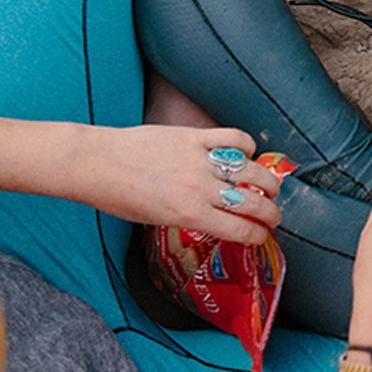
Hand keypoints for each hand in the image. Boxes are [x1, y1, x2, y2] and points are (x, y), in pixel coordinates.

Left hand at [73, 123, 282, 245]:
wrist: (98, 163)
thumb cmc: (118, 196)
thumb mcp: (155, 220)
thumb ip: (188, 218)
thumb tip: (212, 215)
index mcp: (189, 216)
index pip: (240, 230)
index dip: (259, 235)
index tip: (263, 235)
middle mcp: (200, 189)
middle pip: (253, 202)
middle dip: (271, 212)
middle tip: (274, 215)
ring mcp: (199, 160)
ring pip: (252, 170)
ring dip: (268, 181)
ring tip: (271, 186)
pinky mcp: (194, 136)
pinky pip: (233, 138)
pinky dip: (247, 145)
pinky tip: (247, 152)